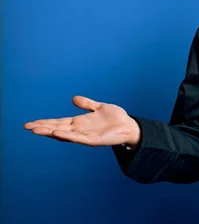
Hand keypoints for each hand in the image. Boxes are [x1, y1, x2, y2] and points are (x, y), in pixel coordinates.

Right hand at [24, 96, 140, 146]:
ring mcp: (85, 136)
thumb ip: (87, 104)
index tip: (31, 123)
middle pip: (57, 128)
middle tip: (27, 127)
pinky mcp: (93, 140)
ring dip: (50, 132)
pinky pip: (78, 138)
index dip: (46, 122)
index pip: (59, 122)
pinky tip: (57, 133)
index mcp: (80, 122)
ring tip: (36, 130)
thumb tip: (73, 99)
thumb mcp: (99, 107)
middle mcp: (80, 130)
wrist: (130, 126)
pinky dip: (67, 136)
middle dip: (43, 128)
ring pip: (64, 134)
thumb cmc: (116, 118)